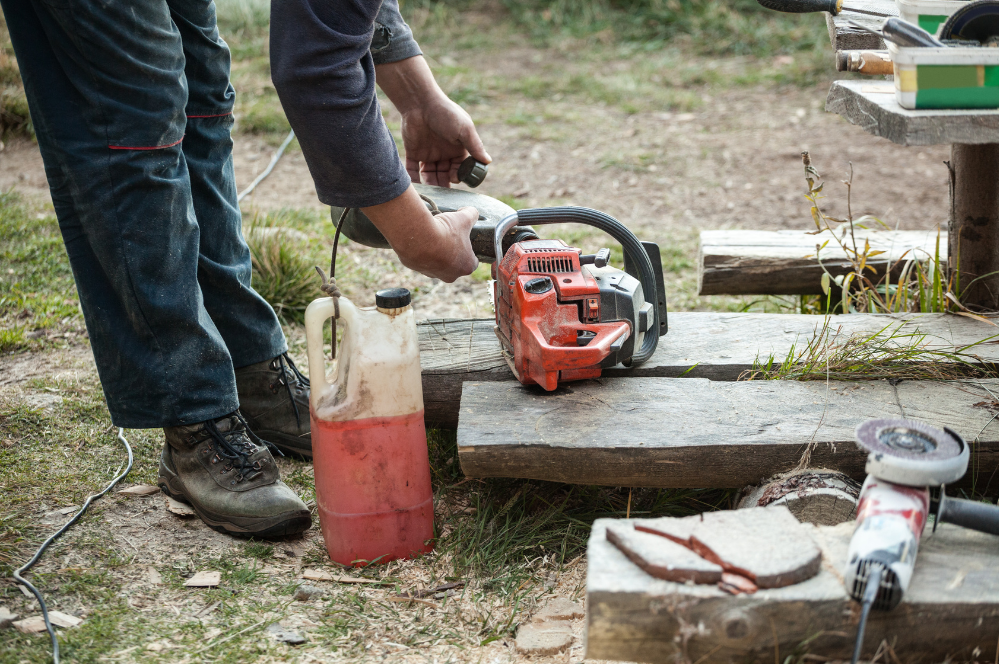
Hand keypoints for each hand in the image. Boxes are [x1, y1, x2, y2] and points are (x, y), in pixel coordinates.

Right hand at [361, 187, 478, 281]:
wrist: (419, 237)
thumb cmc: (445, 231)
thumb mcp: (464, 218)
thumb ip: (472, 214)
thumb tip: (471, 212)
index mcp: (466, 266)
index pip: (472, 261)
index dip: (469, 250)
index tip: (463, 240)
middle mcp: (451, 275)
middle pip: (454, 264)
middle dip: (452, 252)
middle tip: (447, 237)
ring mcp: (433, 274)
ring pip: (438, 264)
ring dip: (436, 253)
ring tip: (433, 236)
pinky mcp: (417, 269)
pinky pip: (422, 260)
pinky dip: (422, 252)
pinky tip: (422, 240)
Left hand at [401, 98, 489, 186]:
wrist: (420, 102)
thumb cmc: (446, 113)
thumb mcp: (464, 129)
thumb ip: (475, 146)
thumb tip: (488, 161)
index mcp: (457, 149)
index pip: (460, 169)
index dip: (459, 176)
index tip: (456, 179)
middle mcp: (444, 154)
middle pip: (445, 175)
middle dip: (444, 184)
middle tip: (443, 192)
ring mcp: (428, 154)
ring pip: (430, 175)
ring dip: (430, 185)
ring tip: (430, 192)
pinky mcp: (413, 152)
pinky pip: (412, 170)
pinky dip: (413, 180)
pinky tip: (416, 189)